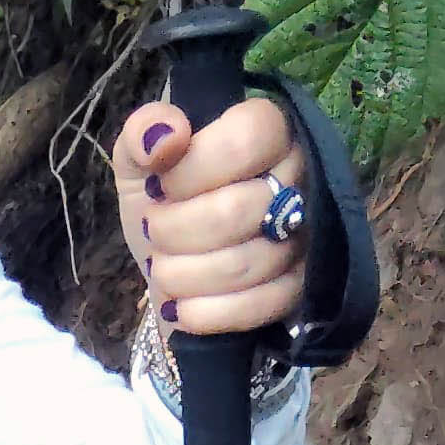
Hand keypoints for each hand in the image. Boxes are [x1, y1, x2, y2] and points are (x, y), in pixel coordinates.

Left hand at [112, 92, 305, 339]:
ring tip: (163, 268)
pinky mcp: (299, 288)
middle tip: (155, 231)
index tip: (161, 186)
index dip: (192, 170)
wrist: (172, 265)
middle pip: (237, 210)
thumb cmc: (162, 203)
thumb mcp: (139, 162)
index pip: (246, 140)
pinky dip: (206, 313)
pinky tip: (181, 307)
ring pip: (244, 264)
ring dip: (183, 274)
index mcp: (267, 131)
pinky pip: (258, 306)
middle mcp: (298, 178)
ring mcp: (305, 236)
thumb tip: (165, 134)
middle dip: (175, 230)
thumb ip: (141, 134)